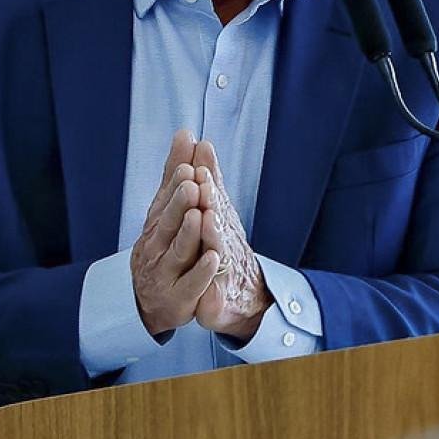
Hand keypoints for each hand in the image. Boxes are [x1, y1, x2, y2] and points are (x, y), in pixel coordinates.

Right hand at [129, 129, 220, 340]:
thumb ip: (175, 175)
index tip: (187, 165)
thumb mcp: (167, 211)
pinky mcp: (178, 298)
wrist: (151, 301)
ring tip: (198, 213)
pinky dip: (200, 272)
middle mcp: (157, 246)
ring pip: (178, 251)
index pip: (165, 200)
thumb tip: (186, 133)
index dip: (174, 184)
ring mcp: (166, 273)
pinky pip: (190, 285)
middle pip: (168, 223)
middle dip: (178, 202)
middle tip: (190, 182)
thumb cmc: (162, 248)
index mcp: (156, 223)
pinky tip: (212, 257)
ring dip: (188, 232)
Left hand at [192, 141, 269, 340]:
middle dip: (210, 199)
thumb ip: (206, 178)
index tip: (198, 159)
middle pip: (218, 218)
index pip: (211, 196)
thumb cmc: (223, 247)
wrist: (242, 297)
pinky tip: (212, 264)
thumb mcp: (214, 211)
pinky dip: (212, 277)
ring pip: (218, 249)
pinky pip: (215, 289)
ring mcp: (223, 270)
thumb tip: (196, 139)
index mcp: (218, 221)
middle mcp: (224, 241)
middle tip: (202, 181)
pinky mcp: (218, 298)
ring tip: (206, 216)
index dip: (205, 179)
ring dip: (212, 232)